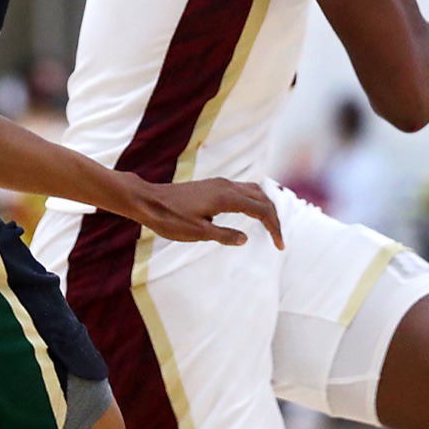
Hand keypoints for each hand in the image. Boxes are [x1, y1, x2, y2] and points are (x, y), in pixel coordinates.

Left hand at [129, 177, 283, 248]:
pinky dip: (253, 201)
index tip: (280, 246)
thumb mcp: (198, 233)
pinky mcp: (212, 185)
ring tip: (270, 225)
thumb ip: (224, 235)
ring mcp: (219, 183)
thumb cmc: (170, 219)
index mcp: (226, 197)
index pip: (261, 210)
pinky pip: (241, 189)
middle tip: (278, 239)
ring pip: (253, 190)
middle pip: (262, 197)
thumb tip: (245, 239)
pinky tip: (250, 212)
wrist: (148, 201)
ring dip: (264, 206)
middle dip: (274, 217)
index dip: (274, 227)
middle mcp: (226, 186)